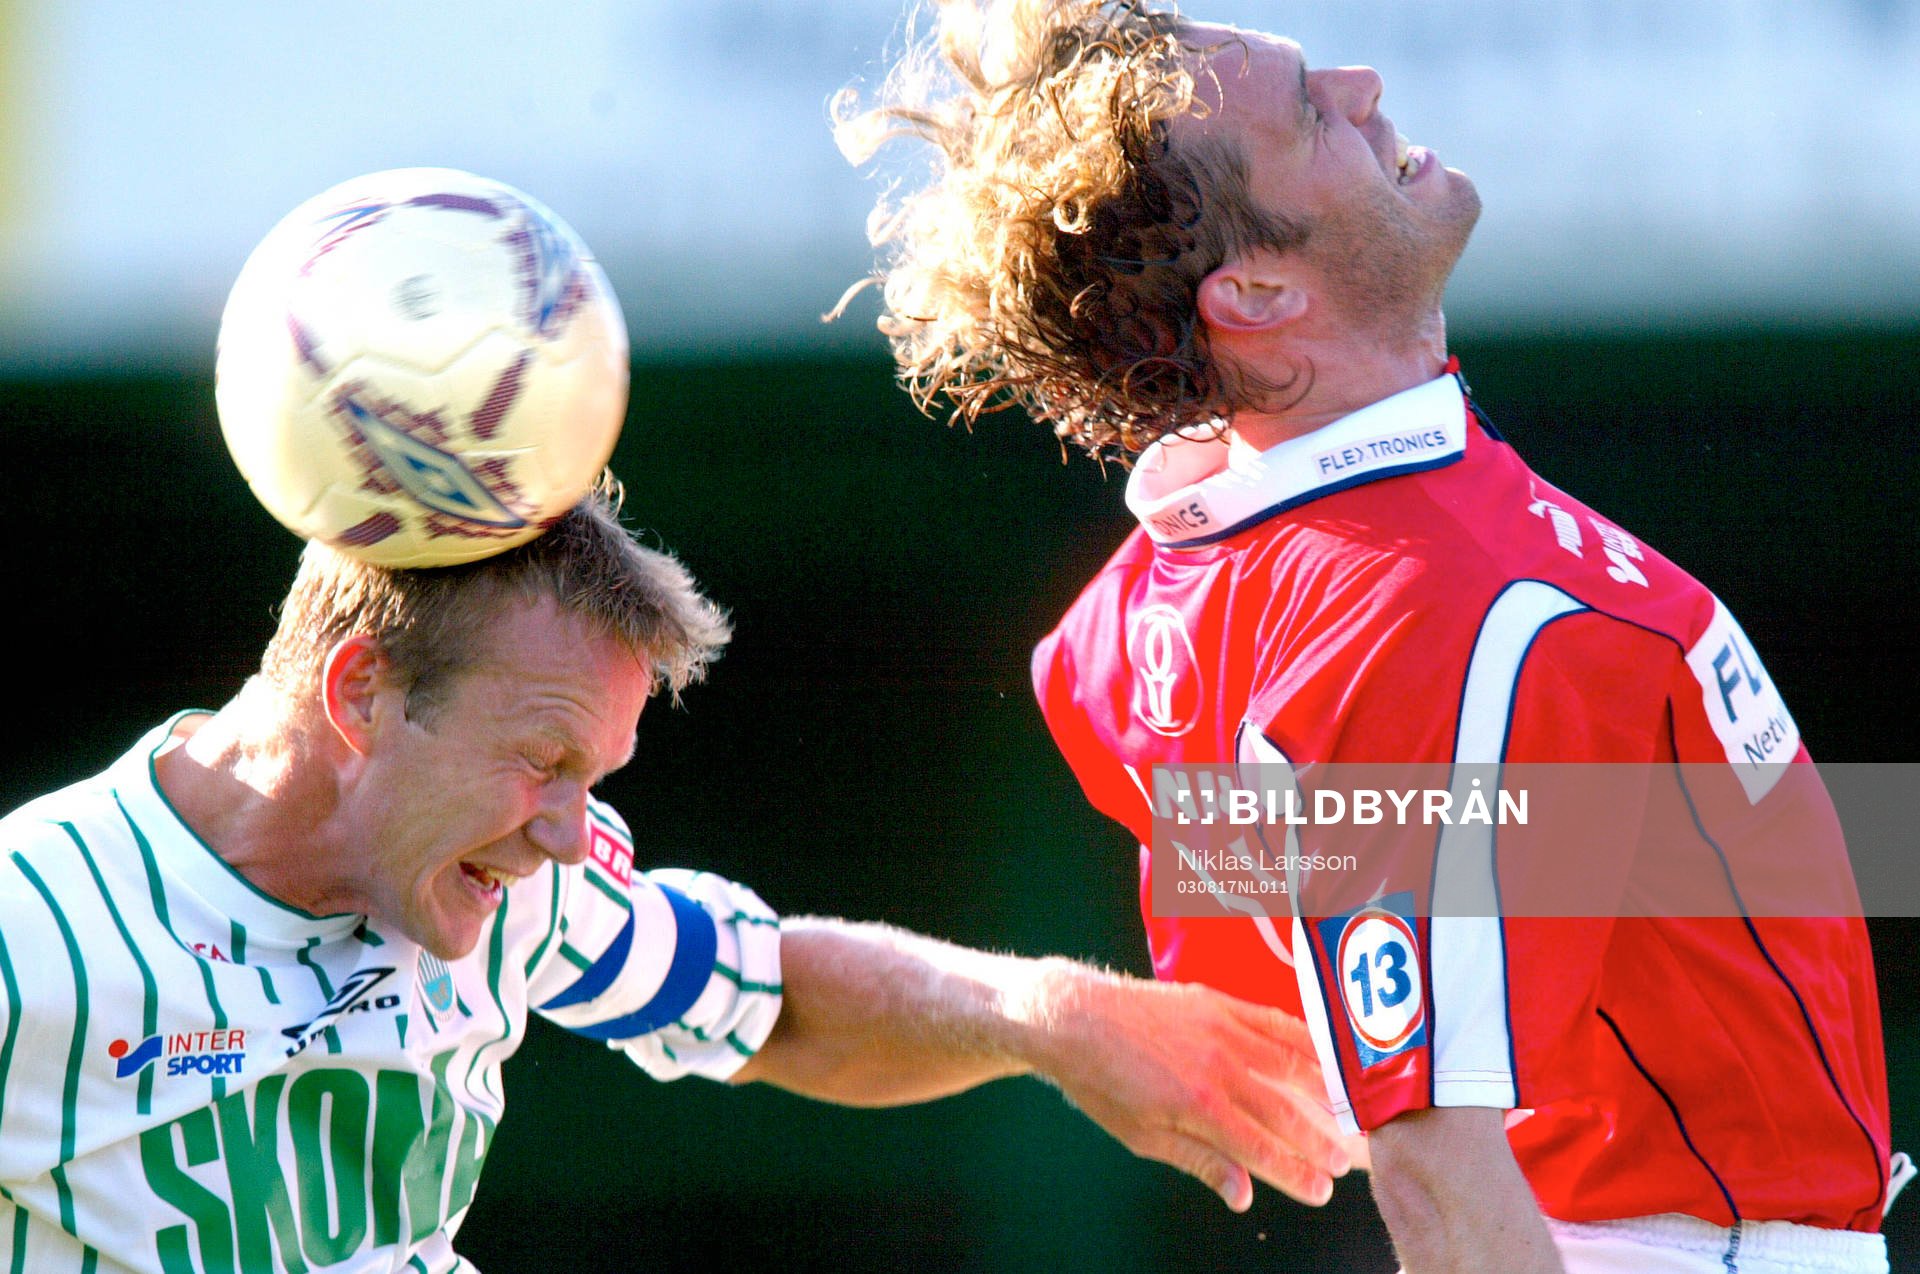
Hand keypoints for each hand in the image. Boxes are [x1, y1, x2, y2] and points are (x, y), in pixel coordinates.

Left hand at [1015, 963, 1351, 1209]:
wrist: (1073, 1018)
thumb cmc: (1101, 1082)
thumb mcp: (1142, 1136)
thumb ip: (1199, 1161)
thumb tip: (1243, 1194)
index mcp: (1199, 1107)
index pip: (1262, 1148)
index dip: (1296, 1173)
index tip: (1321, 1191)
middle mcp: (1219, 1066)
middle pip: (1285, 1110)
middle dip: (1318, 1140)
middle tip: (1344, 1163)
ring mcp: (1222, 1029)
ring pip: (1290, 1062)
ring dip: (1325, 1090)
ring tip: (1349, 1112)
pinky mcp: (1217, 1002)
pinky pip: (1272, 1020)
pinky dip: (1304, 1038)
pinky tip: (1324, 1052)